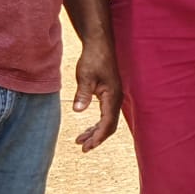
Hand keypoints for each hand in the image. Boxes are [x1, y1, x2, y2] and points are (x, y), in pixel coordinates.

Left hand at [72, 34, 121, 151]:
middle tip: (83, 148)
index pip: (108, 122)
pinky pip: (105, 114)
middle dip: (97, 138)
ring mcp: (114, 96)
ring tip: (80, 140)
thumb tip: (78, 110)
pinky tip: (87, 128)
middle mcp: (116, 98)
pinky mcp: (109, 94)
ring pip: (107, 120)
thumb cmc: (94, 59)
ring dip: (95, 132)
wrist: (100, 45)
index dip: (98, 136)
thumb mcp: (85, 76)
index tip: (87, 146)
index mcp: (112, 96)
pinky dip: (97, 123)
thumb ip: (83, 94)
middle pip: (109, 125)